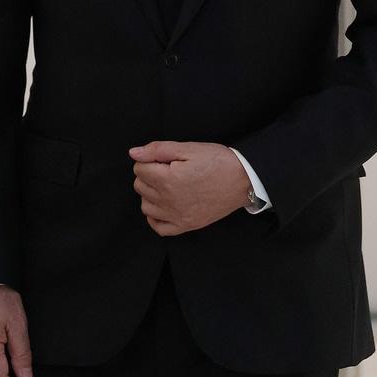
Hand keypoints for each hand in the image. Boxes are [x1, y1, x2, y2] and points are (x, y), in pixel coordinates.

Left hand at [129, 141, 251, 235]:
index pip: (139, 168)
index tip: (164, 159)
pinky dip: (156, 216)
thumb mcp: (188, 148)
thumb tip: (134, 153)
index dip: (150, 159)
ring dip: (151, 194)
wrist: (243, 180)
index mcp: (168, 180)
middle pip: (140, 186)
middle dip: (149, 174)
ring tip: (168, 184)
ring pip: (145, 206)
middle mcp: (169, 201)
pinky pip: (158, 227)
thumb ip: (157, 150)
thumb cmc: (218, 162)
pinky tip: (164, 205)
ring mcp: (177, 216)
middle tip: (169, 169)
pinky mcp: (185, 226)